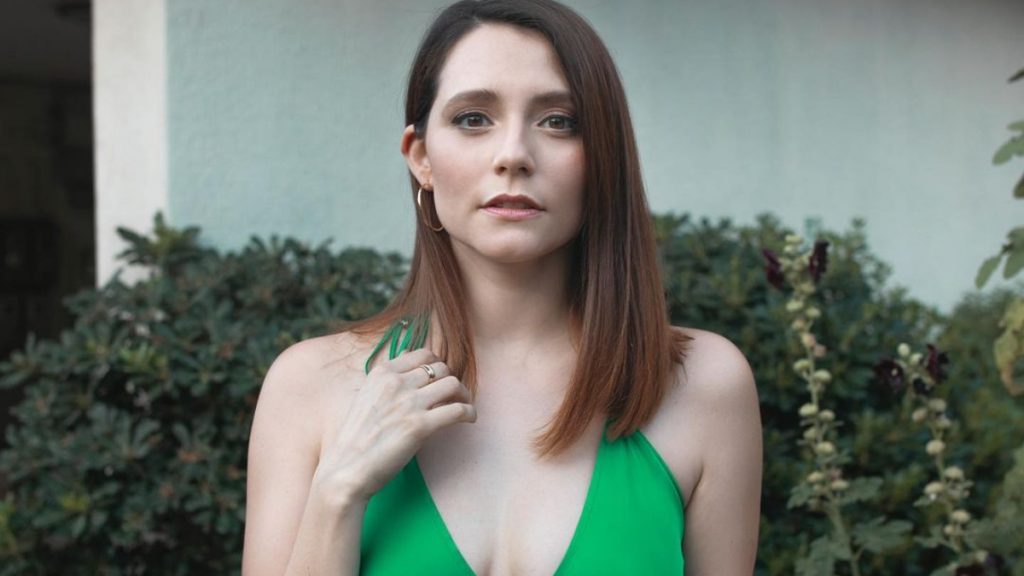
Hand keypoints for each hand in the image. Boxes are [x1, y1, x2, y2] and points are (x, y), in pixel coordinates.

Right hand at [313, 348, 475, 503]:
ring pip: (453, 384)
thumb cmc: (356, 439)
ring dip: (464, 394)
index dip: (437, 365)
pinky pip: (458, 410)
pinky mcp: (420, 426)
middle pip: (441, 368)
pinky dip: (469, 413)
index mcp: (381, 373)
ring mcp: (409, 403)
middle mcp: (396, 383)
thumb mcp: (366, 398)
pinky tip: (470, 419)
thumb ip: (387, 381)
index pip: (422, 354)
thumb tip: (409, 360)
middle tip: (455, 396)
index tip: (441, 378)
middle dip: (451, 380)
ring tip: (464, 406)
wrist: (346, 470)